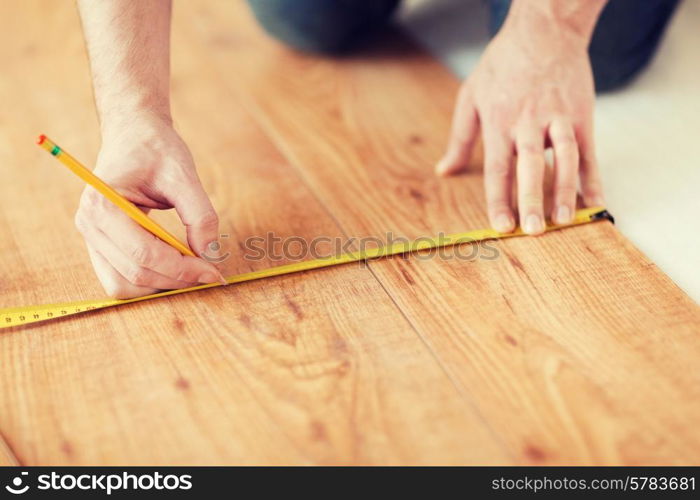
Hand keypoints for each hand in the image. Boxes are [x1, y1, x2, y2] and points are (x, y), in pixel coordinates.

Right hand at [75, 113, 224, 297]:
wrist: (133, 135)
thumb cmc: (155, 149)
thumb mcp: (184, 175)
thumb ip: (200, 215)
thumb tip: (210, 255)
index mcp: (103, 204)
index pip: (144, 254)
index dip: (182, 269)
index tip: (214, 271)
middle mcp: (89, 224)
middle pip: (135, 274)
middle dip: (176, 279)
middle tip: (210, 272)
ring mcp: (90, 237)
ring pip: (124, 284)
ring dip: (161, 285)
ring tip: (193, 269)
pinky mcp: (99, 244)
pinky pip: (120, 277)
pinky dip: (150, 280)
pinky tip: (176, 266)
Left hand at [436, 14, 604, 233]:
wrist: (544, 30)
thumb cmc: (503, 64)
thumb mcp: (471, 96)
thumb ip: (460, 138)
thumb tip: (444, 170)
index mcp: (499, 122)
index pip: (498, 169)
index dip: (499, 199)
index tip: (501, 226)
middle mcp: (528, 123)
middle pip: (530, 167)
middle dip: (531, 200)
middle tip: (533, 230)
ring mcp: (558, 119)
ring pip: (564, 159)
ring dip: (566, 191)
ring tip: (567, 220)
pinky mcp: (582, 115)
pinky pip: (589, 152)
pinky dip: (593, 178)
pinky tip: (596, 201)